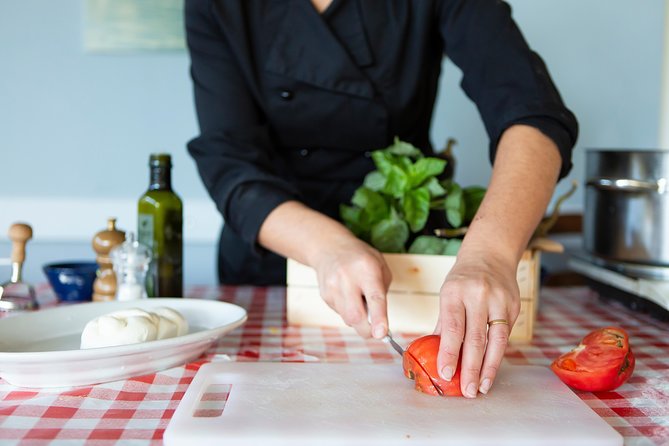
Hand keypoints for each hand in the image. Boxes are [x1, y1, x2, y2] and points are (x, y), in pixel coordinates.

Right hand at [311, 235, 391, 338]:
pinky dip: (348, 311)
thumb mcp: (380, 266)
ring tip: (360, 301)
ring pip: (347, 318)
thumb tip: (377, 320)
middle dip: (367, 330)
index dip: (378, 318)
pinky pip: (340, 313)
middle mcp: (347, 278)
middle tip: (376, 332)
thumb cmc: (360, 258)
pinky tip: (348, 296)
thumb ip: (382, 291)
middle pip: (355, 315)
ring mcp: (332, 287)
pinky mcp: (324, 295)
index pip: (374, 297)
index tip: (381, 334)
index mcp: (367, 269)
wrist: (329, 247)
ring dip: (358, 319)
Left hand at [435, 250, 519, 397]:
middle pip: (475, 338)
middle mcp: (478, 296)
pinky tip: (491, 370)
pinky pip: (505, 336)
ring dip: (489, 368)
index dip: (450, 352)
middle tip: (467, 391)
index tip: (446, 374)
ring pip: (496, 340)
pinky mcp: (514, 306)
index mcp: (454, 292)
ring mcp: (499, 301)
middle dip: (471, 368)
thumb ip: (443, 325)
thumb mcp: (447, 295)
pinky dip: (497, 355)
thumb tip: (433, 355)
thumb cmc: (462, 280)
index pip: (452, 327)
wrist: (490, 254)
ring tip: (482, 388)